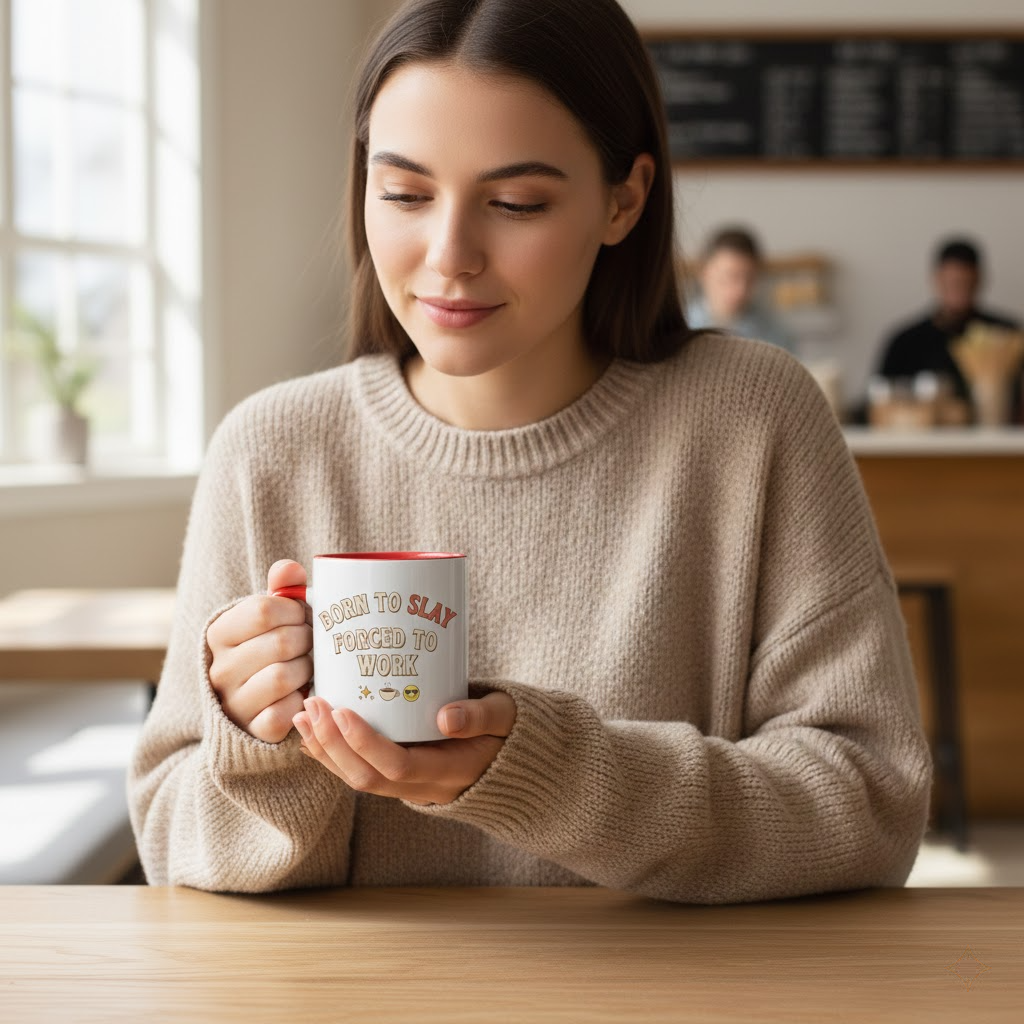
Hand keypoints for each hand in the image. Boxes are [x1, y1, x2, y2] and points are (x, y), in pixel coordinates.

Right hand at [207, 559, 313, 742]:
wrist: (254, 706)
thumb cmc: (269, 651)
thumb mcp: (270, 619)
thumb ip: (280, 591)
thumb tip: (289, 568)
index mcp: (220, 634)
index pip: (263, 610)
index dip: (295, 611)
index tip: (302, 617)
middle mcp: (220, 669)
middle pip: (280, 643)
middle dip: (307, 640)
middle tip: (313, 642)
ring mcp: (234, 703)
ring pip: (282, 677)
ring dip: (307, 669)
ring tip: (309, 666)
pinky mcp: (253, 731)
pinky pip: (285, 712)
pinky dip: (302, 702)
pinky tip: (303, 693)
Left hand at [291, 692, 516, 804]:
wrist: (516, 762)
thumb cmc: (511, 730)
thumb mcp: (507, 717)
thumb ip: (480, 716)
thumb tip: (445, 716)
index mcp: (449, 772)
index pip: (397, 765)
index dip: (365, 742)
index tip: (342, 710)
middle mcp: (424, 787)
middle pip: (367, 778)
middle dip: (333, 744)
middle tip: (312, 706)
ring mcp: (410, 787)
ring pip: (358, 779)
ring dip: (326, 750)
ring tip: (303, 715)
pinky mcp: (401, 778)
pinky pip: (361, 773)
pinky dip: (333, 754)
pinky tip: (313, 733)